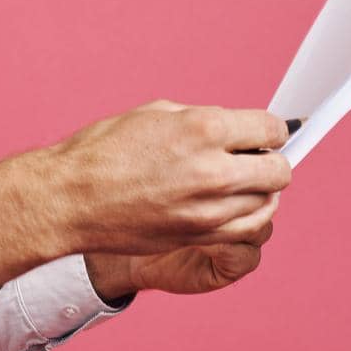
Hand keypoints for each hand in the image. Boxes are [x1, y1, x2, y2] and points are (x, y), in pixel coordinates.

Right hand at [0, 102, 291, 288]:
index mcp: (205, 129)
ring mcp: (209, 209)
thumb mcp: (157, 115)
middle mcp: (215, 170)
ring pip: (268, 203)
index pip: (271, 129)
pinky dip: (248, 217)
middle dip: (270, 161)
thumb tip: (233, 130)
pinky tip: (232, 206)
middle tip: (254, 158)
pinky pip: (248, 229)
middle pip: (279, 170)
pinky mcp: (199, 235)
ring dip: (260, 191)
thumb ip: (202, 121)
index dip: (268, 131)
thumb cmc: (104, 150)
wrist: (71, 198)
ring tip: (240, 183)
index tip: (260, 134)